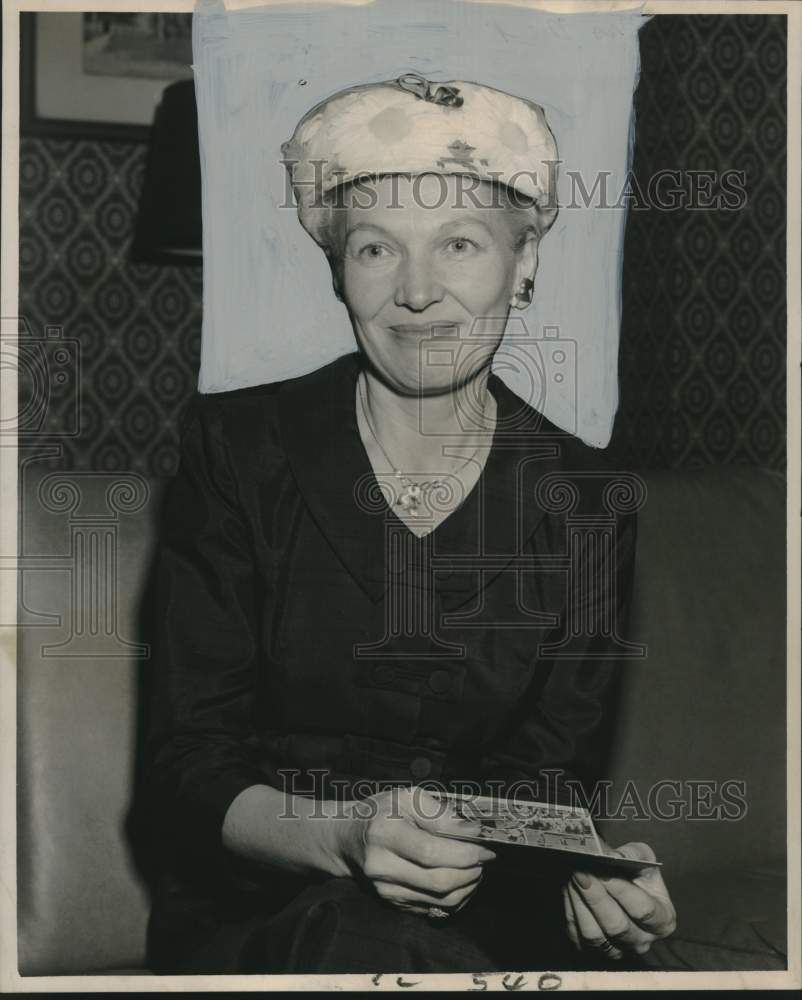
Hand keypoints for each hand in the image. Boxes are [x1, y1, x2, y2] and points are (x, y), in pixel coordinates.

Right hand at [339, 786, 495, 915]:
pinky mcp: (393, 904)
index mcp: (384, 833)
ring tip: (474, 869)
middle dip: (470, 873)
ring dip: (467, 887)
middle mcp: (382, 866)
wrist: (349, 839)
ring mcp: (386, 890)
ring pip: (440, 901)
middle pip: (438, 882)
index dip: (463, 853)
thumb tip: (472, 831)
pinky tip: (460, 881)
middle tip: (483, 860)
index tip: (485, 848)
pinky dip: (455, 898)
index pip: (430, 852)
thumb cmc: (380, 813)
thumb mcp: (406, 798)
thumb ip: (439, 813)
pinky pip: (434, 909)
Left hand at [562, 842, 675, 960]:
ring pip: (594, 935)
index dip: (621, 890)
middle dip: (596, 897)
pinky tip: (570, 889)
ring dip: (580, 903)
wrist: (619, 882)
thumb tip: (615, 857)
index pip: (643, 910)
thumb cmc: (635, 871)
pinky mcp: (593, 951)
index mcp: (663, 921)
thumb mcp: (642, 856)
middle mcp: (642, 941)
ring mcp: (618, 949)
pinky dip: (572, 910)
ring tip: (574, 877)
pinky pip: (577, 935)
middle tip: (582, 872)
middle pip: (617, 926)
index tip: (603, 871)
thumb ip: (632, 854)